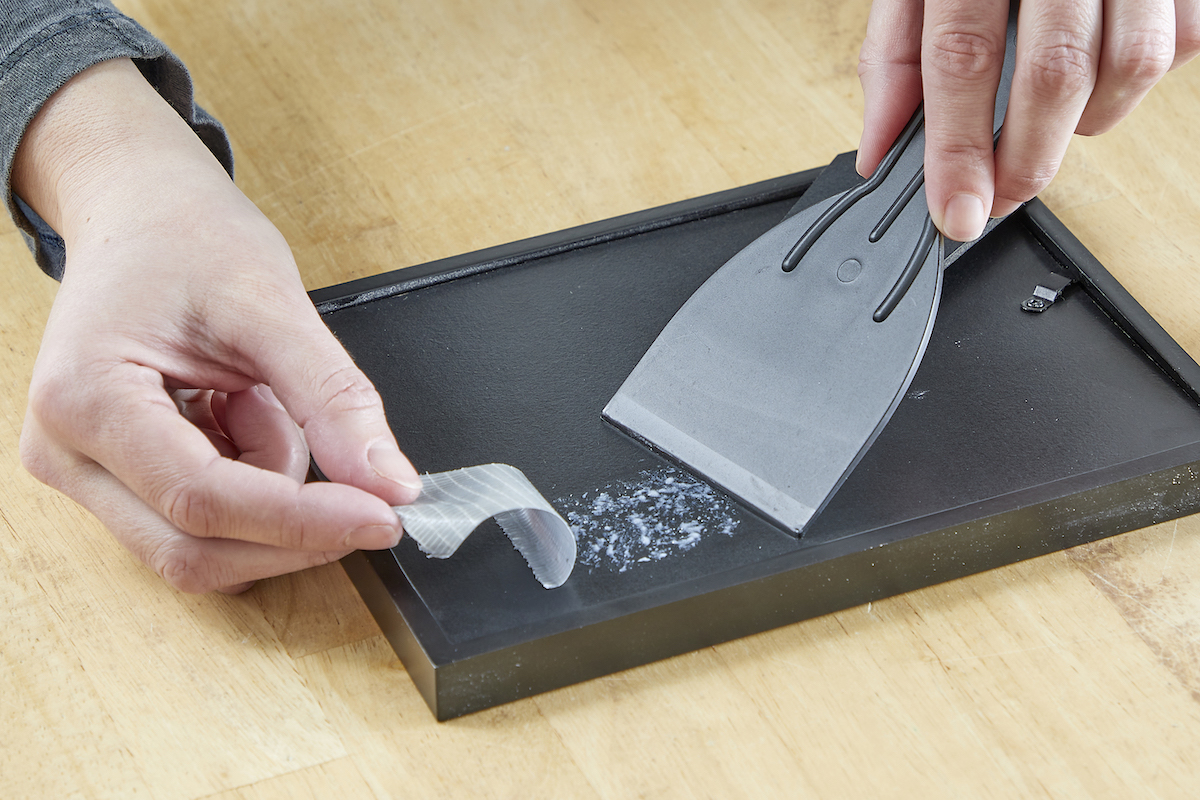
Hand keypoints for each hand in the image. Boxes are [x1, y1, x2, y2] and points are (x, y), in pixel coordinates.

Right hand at [14, 59, 421, 593]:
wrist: (142, 215)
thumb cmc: (188, 241)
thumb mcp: (272, 304)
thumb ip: (332, 399)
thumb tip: (390, 483)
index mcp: (87, 398)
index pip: (202, 500)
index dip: (302, 521)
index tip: (383, 517)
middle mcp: (68, 452)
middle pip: (194, 549)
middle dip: (293, 531)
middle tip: (364, 488)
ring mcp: (86, 474)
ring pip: (202, 549)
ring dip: (271, 501)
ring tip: (267, 405)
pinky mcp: (117, 482)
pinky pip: (202, 525)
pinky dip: (255, 488)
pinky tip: (247, 419)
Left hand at [857, 0, 1199, 241]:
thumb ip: (895, 56)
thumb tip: (879, 147)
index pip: (962, 59)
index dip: (958, 151)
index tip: (957, 214)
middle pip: (1054, 73)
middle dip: (1026, 160)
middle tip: (1002, 197)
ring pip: (1129, 65)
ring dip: (1087, 123)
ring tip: (1051, 123)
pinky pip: (1179, 43)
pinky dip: (1136, 81)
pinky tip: (1100, 73)